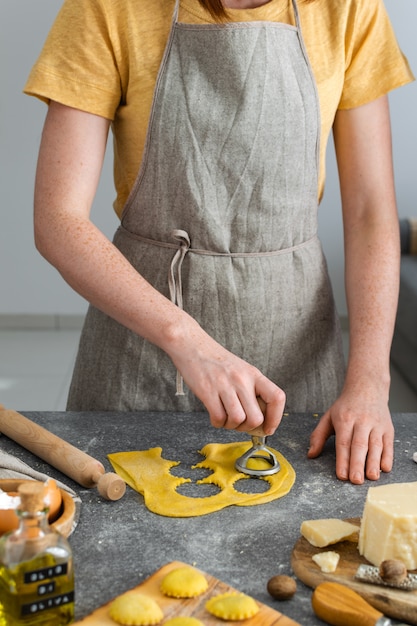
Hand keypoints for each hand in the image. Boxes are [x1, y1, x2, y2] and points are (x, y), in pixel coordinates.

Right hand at [169, 324, 285, 435]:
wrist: (192, 345)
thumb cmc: (216, 361)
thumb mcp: (241, 370)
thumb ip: (251, 391)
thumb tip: (259, 420)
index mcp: (254, 374)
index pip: (276, 398)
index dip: (275, 418)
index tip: (268, 428)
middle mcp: (242, 379)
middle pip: (256, 418)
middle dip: (248, 428)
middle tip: (239, 424)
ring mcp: (224, 385)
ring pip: (238, 420)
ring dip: (231, 426)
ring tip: (225, 418)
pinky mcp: (207, 391)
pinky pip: (218, 418)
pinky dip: (217, 423)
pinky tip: (215, 415)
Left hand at [307, 386, 393, 484]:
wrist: (367, 388)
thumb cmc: (346, 406)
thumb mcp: (328, 417)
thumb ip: (318, 436)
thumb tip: (311, 454)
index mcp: (344, 419)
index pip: (343, 442)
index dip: (342, 460)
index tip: (341, 475)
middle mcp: (361, 422)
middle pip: (359, 445)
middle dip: (357, 464)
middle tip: (356, 480)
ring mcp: (376, 425)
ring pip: (375, 445)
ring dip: (373, 462)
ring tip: (371, 477)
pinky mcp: (388, 428)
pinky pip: (388, 444)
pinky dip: (388, 456)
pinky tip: (384, 468)